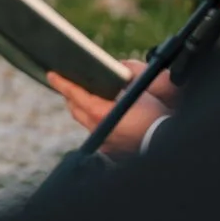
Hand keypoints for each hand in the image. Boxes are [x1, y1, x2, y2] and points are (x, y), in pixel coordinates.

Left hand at [48, 60, 175, 156]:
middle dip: (71, 95)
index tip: (52, 74)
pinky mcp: (110, 150)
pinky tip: (106, 116)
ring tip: (87, 97)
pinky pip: (98, 132)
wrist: (167, 142)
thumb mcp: (141, 91)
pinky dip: (97, 121)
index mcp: (100, 113)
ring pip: (86, 122)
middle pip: (76, 109)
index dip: (62, 83)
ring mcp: (103, 142)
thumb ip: (126, 79)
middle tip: (70, 83)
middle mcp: (97, 129)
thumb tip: (118, 70)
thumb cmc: (157, 117)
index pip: (75, 94)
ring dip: (84, 109)